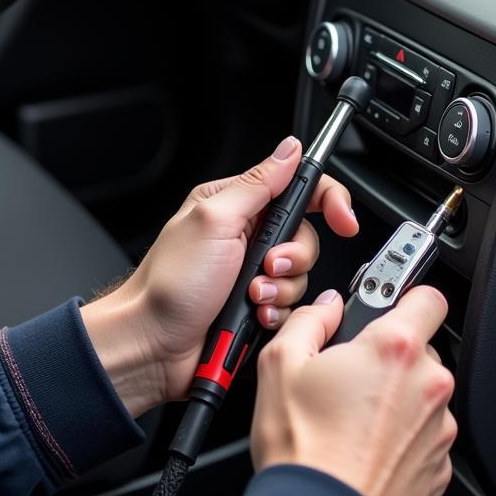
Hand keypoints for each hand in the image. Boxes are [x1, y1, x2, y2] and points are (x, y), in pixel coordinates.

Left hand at [81, 136, 358, 415]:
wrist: (152, 345)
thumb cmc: (170, 283)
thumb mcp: (214, 221)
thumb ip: (257, 184)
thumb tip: (289, 149)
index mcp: (235, 205)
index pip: (297, 188)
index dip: (328, 201)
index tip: (343, 220)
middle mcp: (246, 236)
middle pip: (306, 237)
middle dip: (293, 257)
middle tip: (264, 266)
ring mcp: (251, 273)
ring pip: (301, 276)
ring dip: (279, 290)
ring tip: (249, 298)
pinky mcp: (256, 306)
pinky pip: (292, 307)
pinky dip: (276, 314)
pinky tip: (252, 317)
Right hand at [250, 286, 456, 495]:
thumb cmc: (302, 449)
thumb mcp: (280, 364)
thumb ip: (308, 319)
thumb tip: (325, 308)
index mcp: (394, 348)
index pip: (427, 295)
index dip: (404, 294)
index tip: (385, 302)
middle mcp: (428, 384)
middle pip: (419, 347)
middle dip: (388, 352)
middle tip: (349, 370)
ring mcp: (439, 429)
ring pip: (421, 392)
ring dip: (395, 395)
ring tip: (351, 417)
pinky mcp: (439, 467)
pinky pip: (423, 434)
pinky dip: (400, 434)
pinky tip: (363, 445)